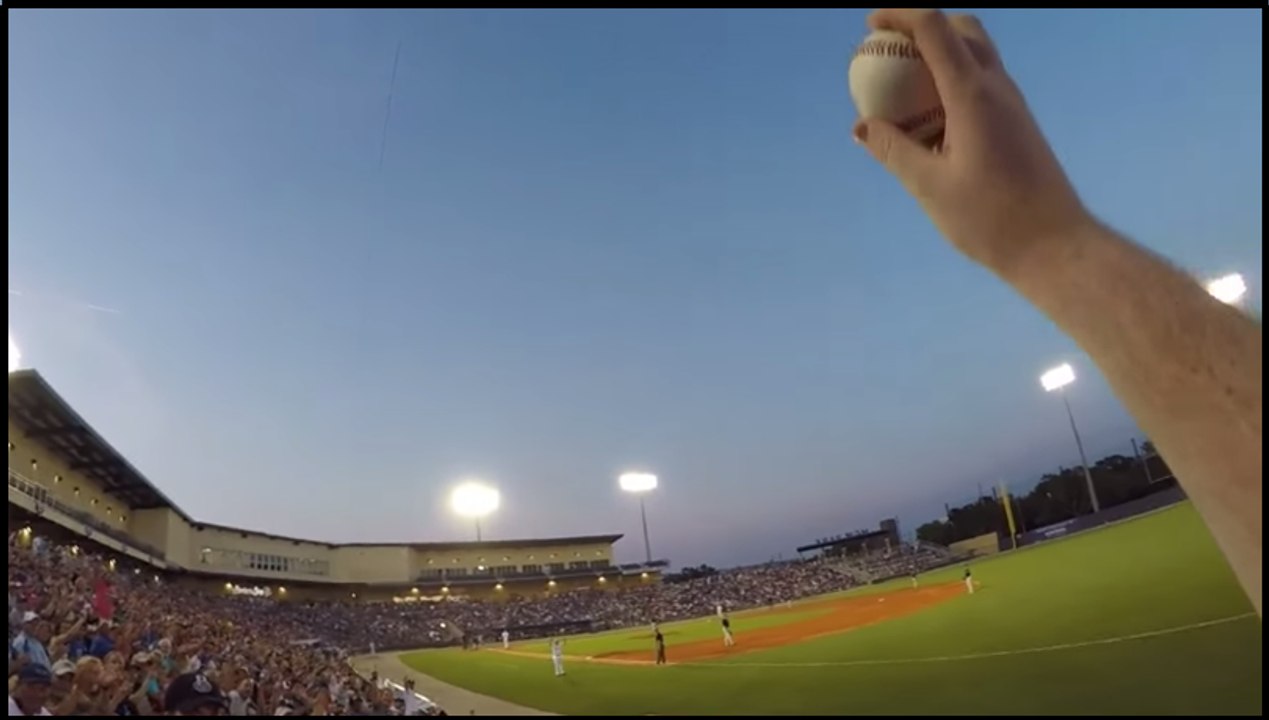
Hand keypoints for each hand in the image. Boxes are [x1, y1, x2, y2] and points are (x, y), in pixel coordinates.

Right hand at [852, 9, 1090, 273]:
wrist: (1053, 244)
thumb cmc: (990, 219)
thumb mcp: (929, 186)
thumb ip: (893, 150)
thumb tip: (862, 126)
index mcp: (973, 95)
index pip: (935, 30)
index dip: (900, 16)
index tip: (870, 24)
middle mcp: (997, 88)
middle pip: (962, 30)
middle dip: (923, 26)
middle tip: (889, 49)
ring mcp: (1012, 103)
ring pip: (975, 54)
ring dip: (939, 54)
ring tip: (903, 87)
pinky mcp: (1017, 122)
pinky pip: (980, 82)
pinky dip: (950, 81)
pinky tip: (930, 119)